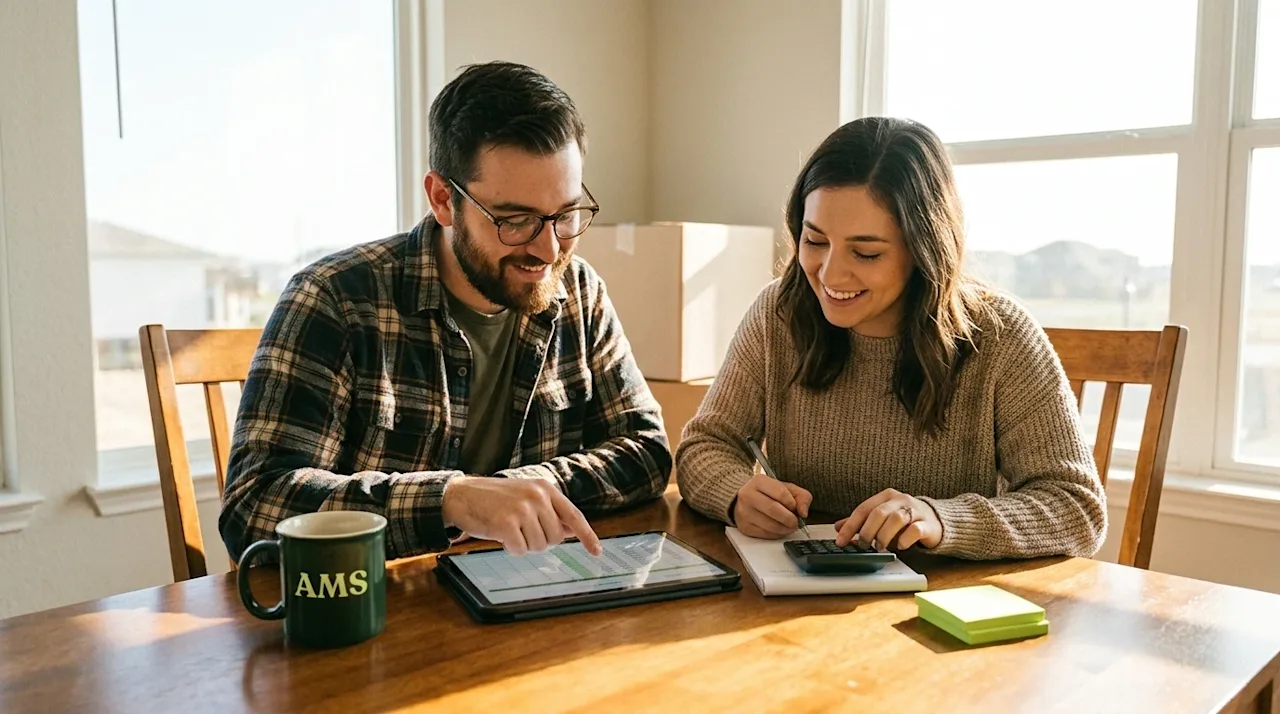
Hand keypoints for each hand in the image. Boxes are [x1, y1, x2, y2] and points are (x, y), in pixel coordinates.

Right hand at [441, 476, 602, 556]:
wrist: (460, 495)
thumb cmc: (493, 499)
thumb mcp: (525, 497)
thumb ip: (549, 511)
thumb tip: (572, 530)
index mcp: (545, 488)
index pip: (574, 515)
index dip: (587, 536)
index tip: (596, 551)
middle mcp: (537, 496)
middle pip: (555, 538)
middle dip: (540, 541)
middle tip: (521, 530)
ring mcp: (522, 508)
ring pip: (538, 547)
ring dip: (524, 545)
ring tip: (509, 529)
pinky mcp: (507, 523)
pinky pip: (521, 550)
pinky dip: (511, 549)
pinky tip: (500, 535)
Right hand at [732, 473, 812, 538]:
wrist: (745, 499)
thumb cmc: (768, 493)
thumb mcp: (786, 488)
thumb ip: (801, 496)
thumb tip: (803, 512)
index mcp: (759, 481)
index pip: (780, 493)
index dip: (792, 503)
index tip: (794, 507)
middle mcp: (748, 495)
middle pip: (773, 509)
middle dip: (790, 519)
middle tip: (796, 522)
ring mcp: (744, 512)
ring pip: (769, 525)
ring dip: (785, 529)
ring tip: (789, 526)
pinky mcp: (744, 526)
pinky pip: (764, 534)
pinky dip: (776, 534)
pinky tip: (779, 529)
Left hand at [835, 489, 941, 551]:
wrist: (936, 520)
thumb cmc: (906, 519)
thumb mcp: (882, 518)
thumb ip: (861, 522)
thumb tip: (838, 527)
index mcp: (887, 496)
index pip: (863, 509)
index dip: (850, 526)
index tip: (840, 540)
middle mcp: (901, 500)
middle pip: (879, 513)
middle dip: (867, 531)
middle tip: (862, 545)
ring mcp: (916, 511)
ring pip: (896, 520)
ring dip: (884, 536)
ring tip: (879, 547)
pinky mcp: (928, 524)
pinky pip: (915, 530)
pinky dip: (904, 539)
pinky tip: (900, 546)